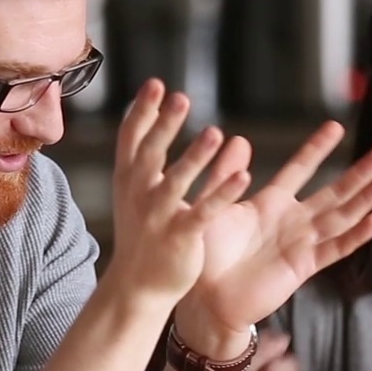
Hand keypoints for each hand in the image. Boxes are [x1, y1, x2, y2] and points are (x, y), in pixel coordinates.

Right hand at [106, 80, 251, 307]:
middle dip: (164, 125)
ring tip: (215, 133)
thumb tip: (168, 116)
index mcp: (128, 179)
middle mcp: (138, 194)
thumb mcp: (139, 191)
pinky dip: (222, 194)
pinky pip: (203, 213)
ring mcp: (157, 217)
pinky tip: (243, 176)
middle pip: (150, 153)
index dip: (142, 111)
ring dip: (196, 158)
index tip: (155, 84)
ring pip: (177, 182)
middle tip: (180, 96)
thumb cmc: (142, 234)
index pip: (130, 138)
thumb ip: (155, 155)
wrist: (136, 286)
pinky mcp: (179, 238)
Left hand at [178, 122, 371, 342]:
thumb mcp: (212, 207)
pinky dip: (357, 235)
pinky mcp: (304, 266)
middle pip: (333, 192)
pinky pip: (335, 249)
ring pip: (342, 216)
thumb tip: (235, 138)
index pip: (299, 169)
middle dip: (358, 173)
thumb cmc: (204, 255)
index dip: (317, 148)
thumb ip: (224, 176)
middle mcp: (291, 221)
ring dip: (366, 198)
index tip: (335, 126)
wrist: (205, 298)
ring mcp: (301, 243)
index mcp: (269, 203)